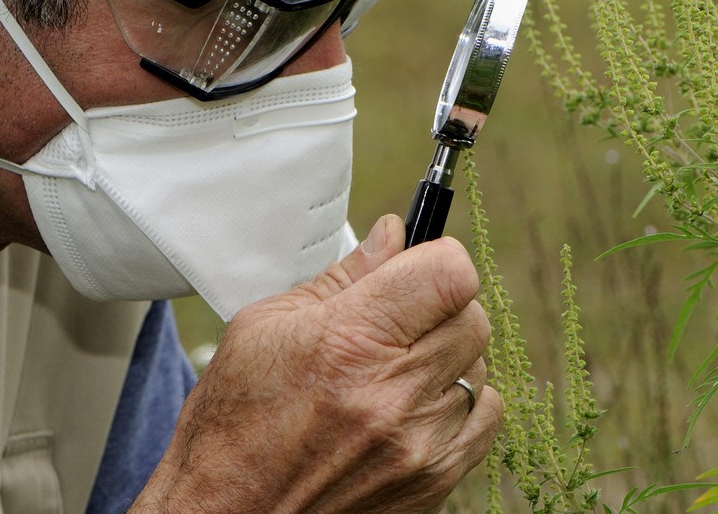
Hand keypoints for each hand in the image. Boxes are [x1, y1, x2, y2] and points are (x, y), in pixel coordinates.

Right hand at [131, 214, 500, 513]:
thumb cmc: (232, 431)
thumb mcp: (264, 330)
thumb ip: (343, 277)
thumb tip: (393, 236)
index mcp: (349, 343)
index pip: (450, 273)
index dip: (438, 258)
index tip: (419, 264)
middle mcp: (394, 395)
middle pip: (472, 315)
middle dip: (440, 307)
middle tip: (399, 320)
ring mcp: (420, 443)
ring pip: (479, 365)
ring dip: (447, 358)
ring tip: (394, 372)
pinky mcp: (436, 481)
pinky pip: (486, 416)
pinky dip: (461, 405)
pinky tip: (415, 407)